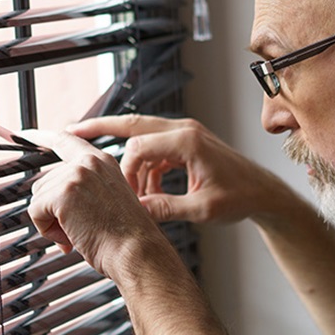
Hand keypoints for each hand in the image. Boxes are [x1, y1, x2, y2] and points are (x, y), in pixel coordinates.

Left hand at [20, 129, 175, 279]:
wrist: (136, 252)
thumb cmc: (126, 238)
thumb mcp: (106, 201)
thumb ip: (82, 189)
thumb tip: (49, 200)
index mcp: (102, 162)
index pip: (66, 140)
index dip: (42, 137)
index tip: (26, 134)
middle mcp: (89, 162)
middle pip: (45, 181)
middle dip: (53, 209)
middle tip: (77, 227)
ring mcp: (76, 175)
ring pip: (38, 198)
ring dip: (52, 222)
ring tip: (79, 231)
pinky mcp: (63, 192)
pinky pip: (35, 212)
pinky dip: (47, 230)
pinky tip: (71, 236)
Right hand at [68, 115, 286, 223]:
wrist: (264, 192)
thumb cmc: (241, 198)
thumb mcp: (202, 210)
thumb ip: (166, 208)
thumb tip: (135, 211)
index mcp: (187, 141)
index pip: (138, 145)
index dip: (124, 170)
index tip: (124, 194)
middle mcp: (184, 130)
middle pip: (132, 122)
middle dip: (100, 128)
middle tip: (70, 132)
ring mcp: (185, 134)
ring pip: (141, 136)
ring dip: (129, 161)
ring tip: (122, 188)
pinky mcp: (187, 144)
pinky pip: (155, 149)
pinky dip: (145, 167)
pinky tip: (146, 191)